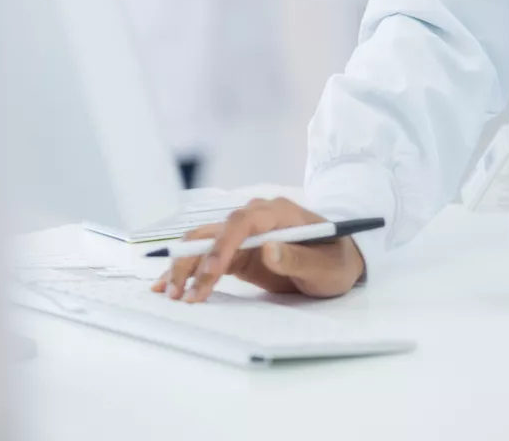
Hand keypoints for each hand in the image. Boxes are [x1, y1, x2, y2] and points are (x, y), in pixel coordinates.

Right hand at [151, 197, 363, 302]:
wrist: (339, 263)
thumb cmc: (337, 261)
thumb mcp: (327, 266)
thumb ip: (300, 258)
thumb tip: (270, 249)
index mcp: (278, 213)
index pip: (242, 222)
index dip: (223, 244)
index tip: (212, 272)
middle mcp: (255, 218)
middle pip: (213, 231)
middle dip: (193, 260)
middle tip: (181, 292)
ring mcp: (243, 236)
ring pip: (202, 244)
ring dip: (184, 267)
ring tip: (171, 295)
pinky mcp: (237, 253)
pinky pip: (206, 258)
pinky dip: (188, 271)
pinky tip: (169, 286)